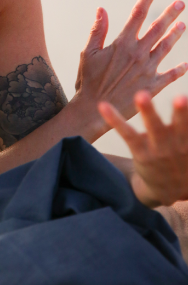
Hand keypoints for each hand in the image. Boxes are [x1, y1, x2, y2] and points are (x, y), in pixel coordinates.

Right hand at [75, 0, 186, 126]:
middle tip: (180, 3)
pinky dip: (180, 70)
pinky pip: (170, 76)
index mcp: (122, 43)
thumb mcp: (88, 53)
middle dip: (169, 14)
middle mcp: (138, 53)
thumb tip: (101, 9)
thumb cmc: (87, 81)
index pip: (137, 14)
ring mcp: (147, 69)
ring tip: (183, 25)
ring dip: (175, 35)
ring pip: (166, 47)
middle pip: (157, 28)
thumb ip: (98, 31)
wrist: (93, 110)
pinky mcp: (153, 86)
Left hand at [99, 92, 187, 206]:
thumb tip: (184, 100)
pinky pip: (127, 134)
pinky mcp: (140, 152)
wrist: (168, 189)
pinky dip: (115, 120)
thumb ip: (186, 126)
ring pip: (154, 129)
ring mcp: (158, 151)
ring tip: (142, 95)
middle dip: (180, 113)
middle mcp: (177, 146)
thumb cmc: (182, 157)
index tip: (185, 98)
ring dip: (148, 112)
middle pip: (180, 128)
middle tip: (179, 97)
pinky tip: (103, 106)